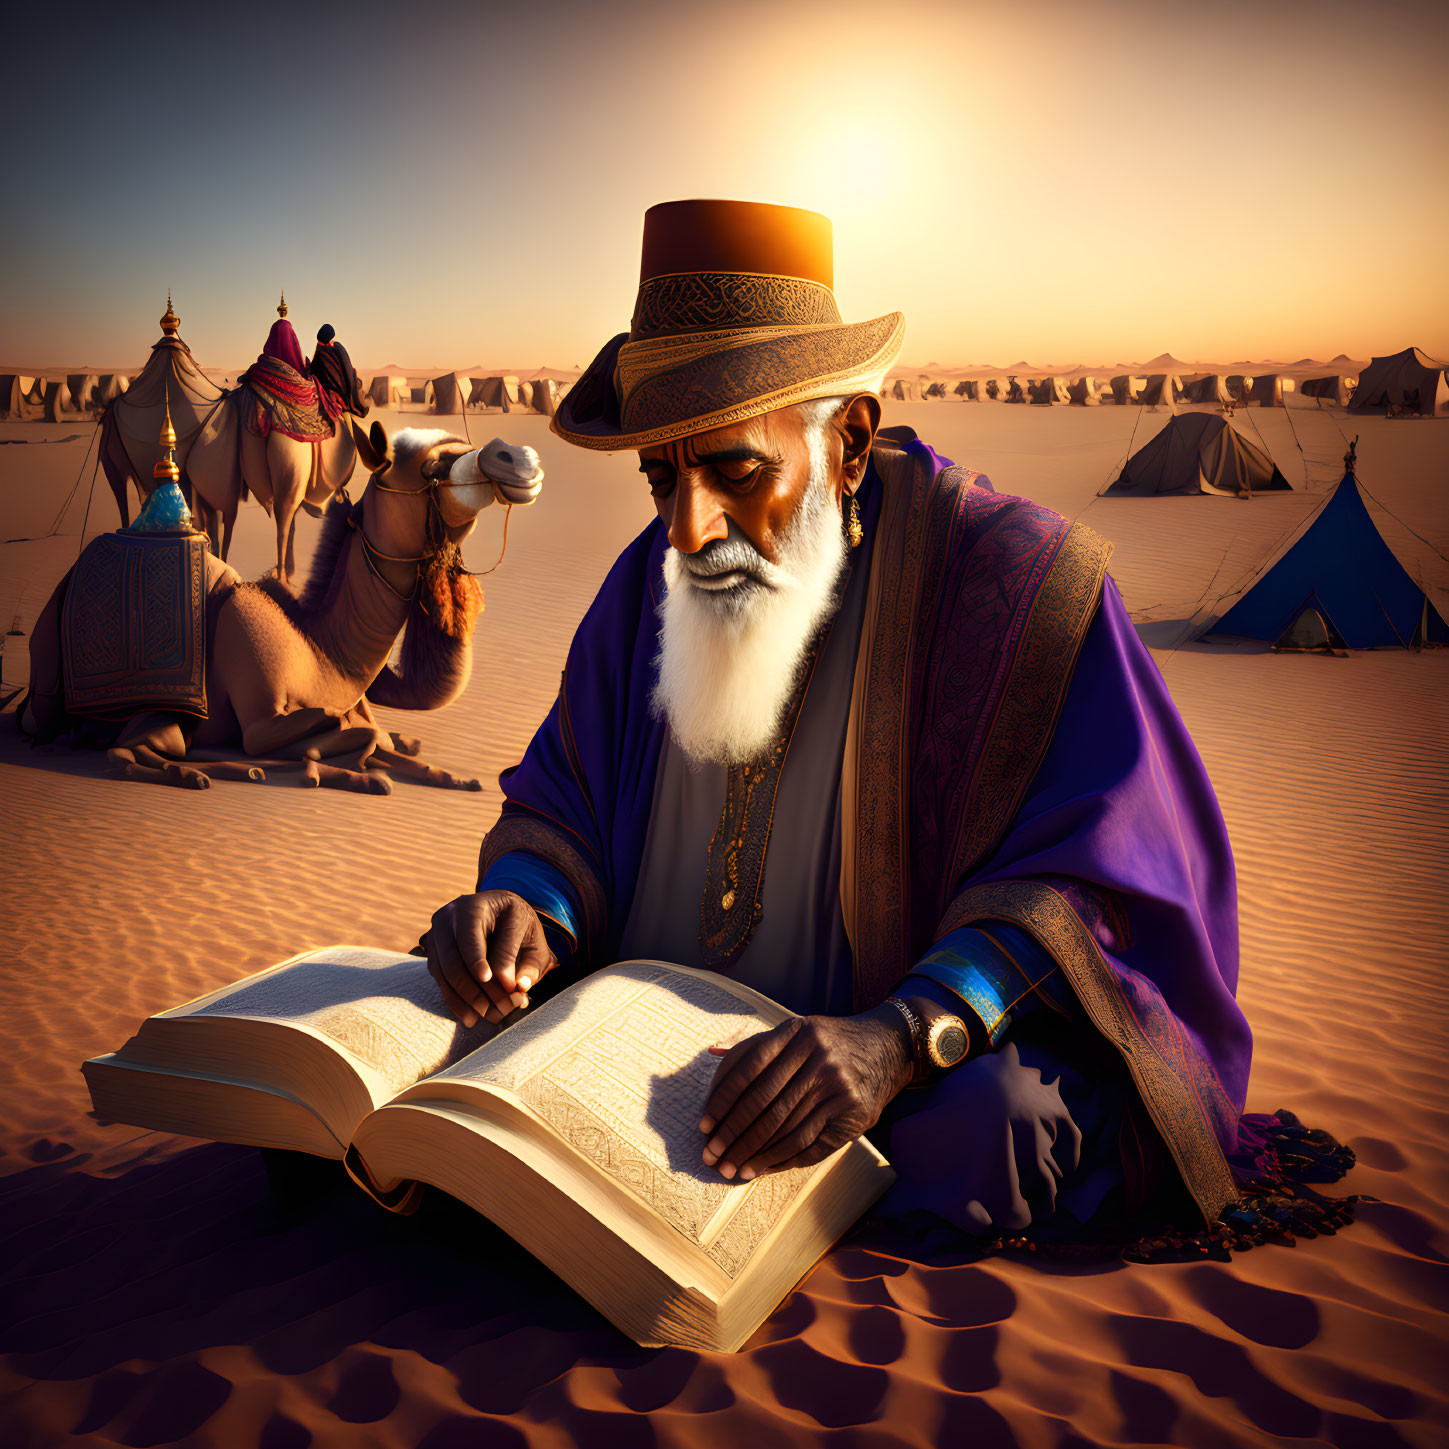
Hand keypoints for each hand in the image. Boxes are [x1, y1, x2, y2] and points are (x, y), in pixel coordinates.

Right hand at [419, 890, 557, 1028]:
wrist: (499, 915)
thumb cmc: (519, 930)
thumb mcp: (533, 941)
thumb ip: (531, 963)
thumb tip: (519, 987)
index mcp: (481, 904)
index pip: (473, 936)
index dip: (479, 959)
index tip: (489, 980)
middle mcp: (453, 913)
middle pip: (454, 956)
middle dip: (474, 988)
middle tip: (496, 1009)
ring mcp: (438, 930)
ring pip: (444, 969)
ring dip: (463, 997)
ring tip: (485, 1016)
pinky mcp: (432, 948)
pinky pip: (438, 976)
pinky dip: (453, 998)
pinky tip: (470, 1016)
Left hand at [698, 1007, 914, 1180]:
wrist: (889, 1046)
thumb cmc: (830, 1043)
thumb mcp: (799, 1031)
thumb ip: (759, 1045)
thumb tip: (713, 1056)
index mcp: (796, 1031)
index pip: (748, 1068)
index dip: (722, 1099)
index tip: (704, 1124)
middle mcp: (816, 1054)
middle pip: (763, 1102)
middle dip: (732, 1133)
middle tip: (710, 1155)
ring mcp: (836, 1082)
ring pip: (784, 1125)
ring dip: (752, 1152)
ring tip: (731, 1168)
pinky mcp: (851, 1109)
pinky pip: (808, 1140)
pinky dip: (780, 1158)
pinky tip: (760, 1168)